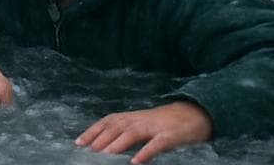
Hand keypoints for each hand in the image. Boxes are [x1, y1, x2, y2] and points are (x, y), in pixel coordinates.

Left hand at [76, 101, 212, 163]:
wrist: (195, 114)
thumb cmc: (165, 123)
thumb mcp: (143, 125)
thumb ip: (126, 132)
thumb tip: (105, 146)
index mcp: (132, 117)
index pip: (108, 122)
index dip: (92, 131)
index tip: (78, 143)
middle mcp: (140, 120)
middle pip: (117, 127)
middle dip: (101, 138)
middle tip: (88, 152)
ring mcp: (155, 127)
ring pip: (133, 133)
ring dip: (118, 144)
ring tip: (105, 155)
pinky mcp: (170, 136)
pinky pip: (157, 144)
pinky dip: (146, 152)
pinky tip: (136, 162)